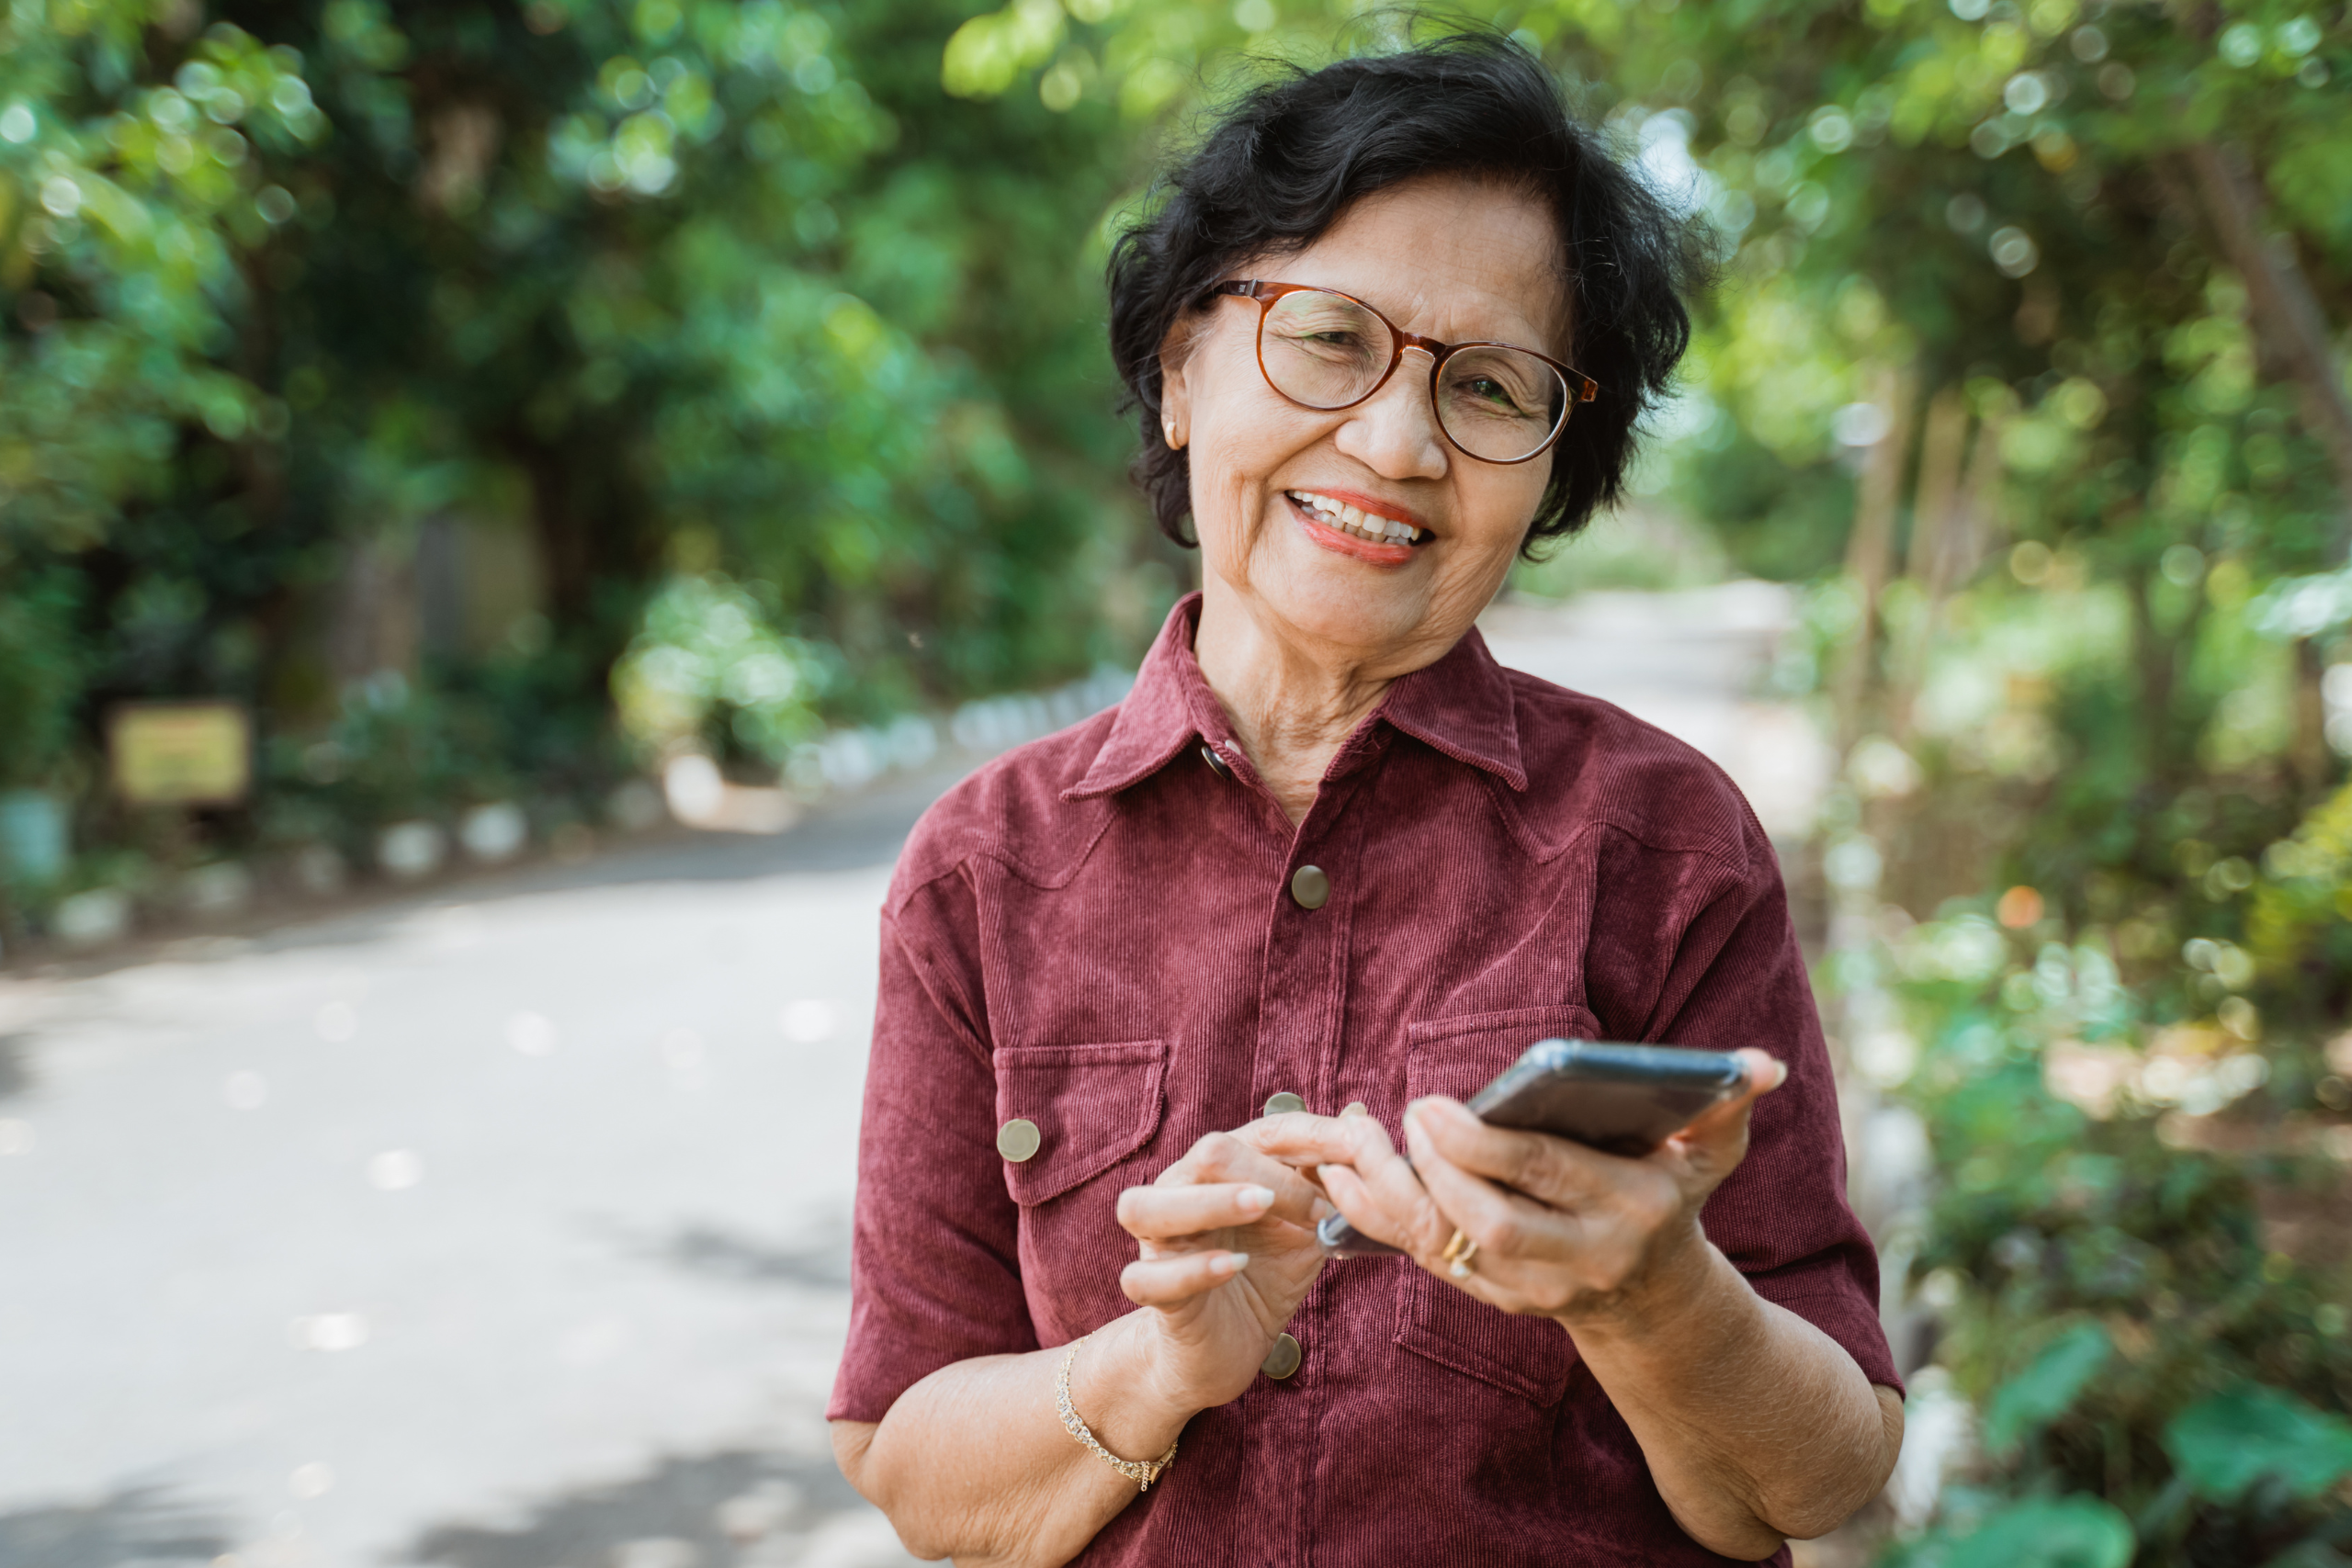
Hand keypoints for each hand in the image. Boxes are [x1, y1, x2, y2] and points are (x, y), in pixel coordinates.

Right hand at [1112, 1124, 1332, 1411]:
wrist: (1228, 1345)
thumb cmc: (1265, 1274)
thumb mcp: (1307, 1227)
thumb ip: (1328, 1179)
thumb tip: (1360, 1114)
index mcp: (1223, 1168)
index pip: (1266, 1132)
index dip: (1314, 1135)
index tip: (1358, 1146)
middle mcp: (1181, 1192)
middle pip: (1209, 1154)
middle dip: (1272, 1172)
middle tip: (1317, 1207)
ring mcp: (1159, 1242)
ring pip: (1149, 1206)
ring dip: (1212, 1202)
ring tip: (1262, 1206)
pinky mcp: (1151, 1291)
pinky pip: (1148, 1277)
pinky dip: (1191, 1270)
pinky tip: (1232, 1266)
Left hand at [1241, 1050, 1784, 1327]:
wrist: (1658, 1304)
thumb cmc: (1672, 1197)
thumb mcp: (1708, 1156)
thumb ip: (1727, 1106)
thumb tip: (1760, 1065)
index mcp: (1632, 1209)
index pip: (1547, 1175)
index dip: (1482, 1142)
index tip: (1432, 1102)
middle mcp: (1584, 1257)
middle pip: (1494, 1222)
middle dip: (1438, 1170)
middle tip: (1405, 1115)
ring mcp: (1539, 1289)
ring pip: (1453, 1250)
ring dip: (1396, 1196)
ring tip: (1359, 1141)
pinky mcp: (1501, 1301)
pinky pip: (1431, 1262)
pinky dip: (1382, 1222)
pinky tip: (1347, 1176)